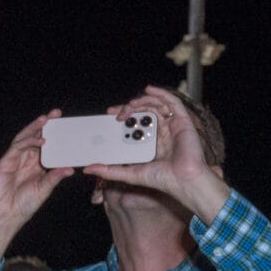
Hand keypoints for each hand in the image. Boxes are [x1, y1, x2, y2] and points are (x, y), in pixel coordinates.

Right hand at [0, 110, 71, 265]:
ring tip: (46, 119)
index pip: (45, 144)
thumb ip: (54, 177)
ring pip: (24, 138)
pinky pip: (16, 148)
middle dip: (44, 125)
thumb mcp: (44, 189)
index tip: (66, 124)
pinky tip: (39, 140)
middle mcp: (24, 159)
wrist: (6, 216)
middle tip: (57, 114)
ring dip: (34, 128)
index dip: (53, 133)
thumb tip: (70, 169)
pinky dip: (27, 142)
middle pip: (34, 137)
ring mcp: (14, 160)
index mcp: (35, 165)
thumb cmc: (23, 205)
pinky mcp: (4, 163)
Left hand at [82, 86, 231, 222]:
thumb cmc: (161, 179)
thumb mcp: (128, 174)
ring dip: (141, 101)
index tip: (109, 116)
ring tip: (129, 104)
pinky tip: (149, 90)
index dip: (123, 117)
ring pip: (156, 105)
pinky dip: (161, 94)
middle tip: (113, 112)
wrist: (182, 181)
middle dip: (128, 109)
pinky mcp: (183, 121)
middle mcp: (162, 132)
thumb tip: (87, 169)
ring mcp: (173, 125)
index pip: (135, 124)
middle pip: (144, 113)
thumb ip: (109, 171)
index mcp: (151, 142)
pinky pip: (173, 103)